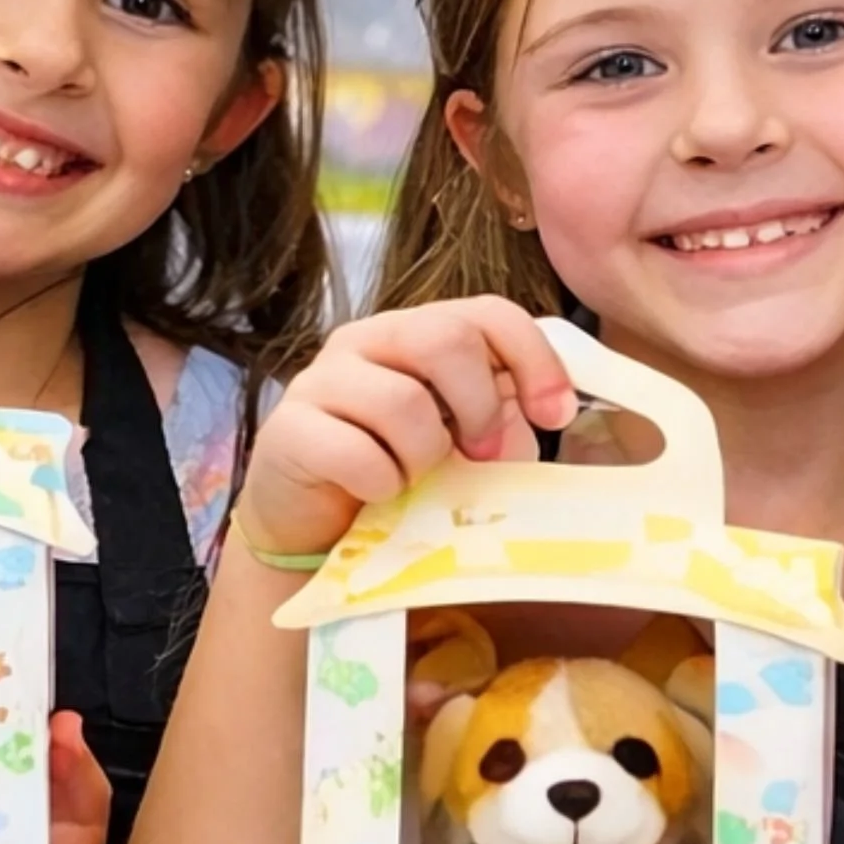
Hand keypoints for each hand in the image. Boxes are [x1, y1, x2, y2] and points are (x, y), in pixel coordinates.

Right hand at [234, 297, 574, 560]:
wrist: (313, 531)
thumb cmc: (397, 477)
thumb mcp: (464, 445)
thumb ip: (504, 417)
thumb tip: (553, 407)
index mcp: (417, 332)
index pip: (488, 313)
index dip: (533, 359)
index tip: (557, 415)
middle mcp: (368, 340)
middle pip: (444, 339)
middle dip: (479, 406)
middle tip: (479, 455)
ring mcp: (322, 379)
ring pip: (402, 401)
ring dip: (424, 457)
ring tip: (412, 480)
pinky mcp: (287, 428)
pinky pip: (355, 453)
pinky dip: (380, 484)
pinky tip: (373, 495)